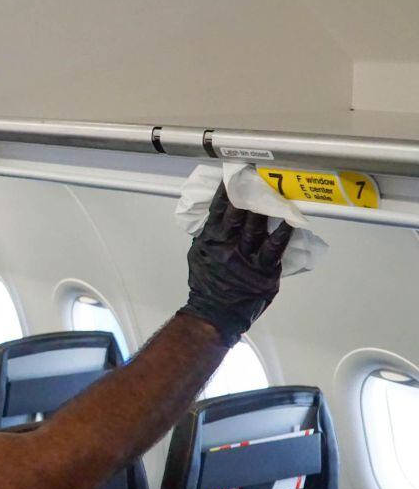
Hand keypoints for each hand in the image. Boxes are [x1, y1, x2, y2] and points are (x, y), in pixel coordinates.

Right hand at [180, 183, 292, 345]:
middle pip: (239, 215)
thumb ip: (209, 235)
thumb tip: (218, 215)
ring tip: (273, 189)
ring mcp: (246, 259)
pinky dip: (283, 232)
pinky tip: (289, 219)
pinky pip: (275, 248)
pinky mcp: (264, 271)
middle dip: (247, 193)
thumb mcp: (198, 255)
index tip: (233, 174)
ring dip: (265, 207)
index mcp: (210, 241)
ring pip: (257, 227)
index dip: (225, 192)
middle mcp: (227, 247)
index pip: (217, 210)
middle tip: (256, 175)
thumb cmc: (206, 285)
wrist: (215, 314)